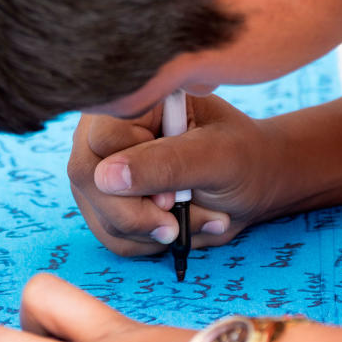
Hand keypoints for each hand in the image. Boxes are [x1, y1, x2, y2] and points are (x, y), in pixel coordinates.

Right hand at [67, 94, 283, 256]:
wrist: (253, 183)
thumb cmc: (243, 158)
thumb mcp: (216, 157)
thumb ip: (167, 163)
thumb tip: (107, 177)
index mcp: (137, 100)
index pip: (103, 139)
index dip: (133, 173)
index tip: (171, 197)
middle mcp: (109, 130)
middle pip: (89, 179)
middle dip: (137, 214)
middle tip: (176, 223)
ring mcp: (102, 167)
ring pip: (99, 213)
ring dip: (151, 231)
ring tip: (195, 218)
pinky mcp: (106, 201)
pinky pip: (110, 234)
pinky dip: (148, 242)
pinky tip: (177, 226)